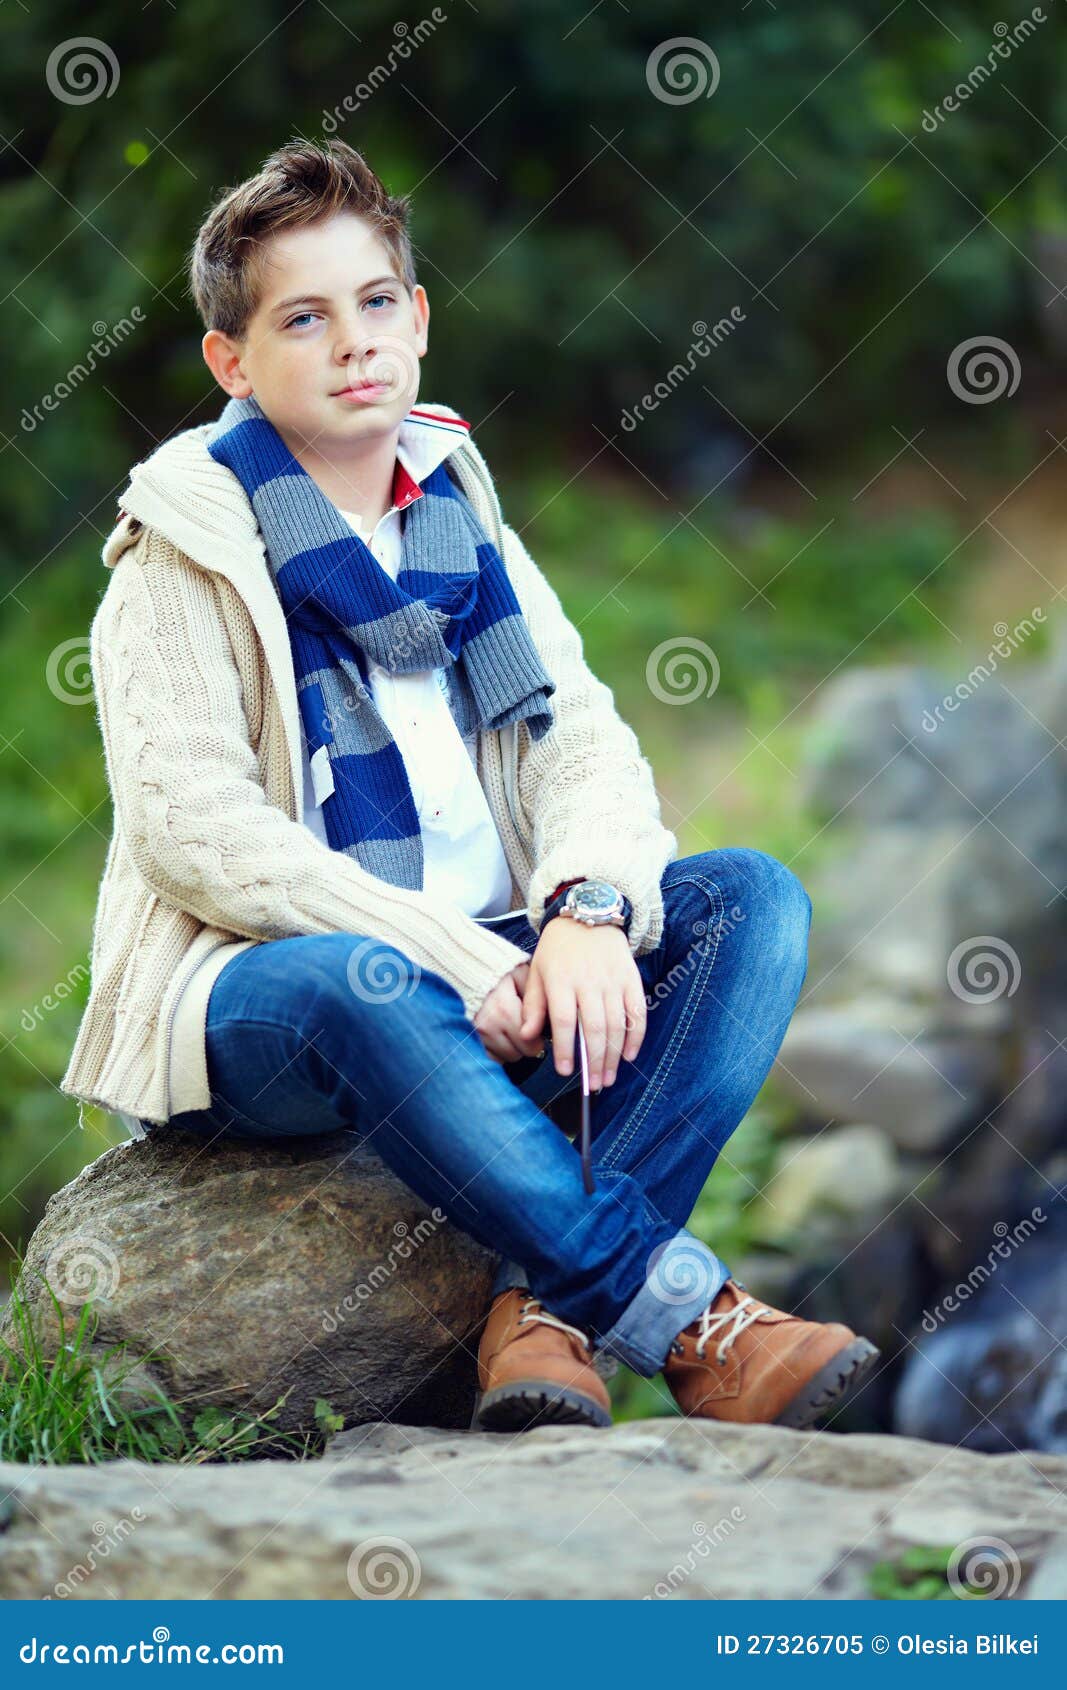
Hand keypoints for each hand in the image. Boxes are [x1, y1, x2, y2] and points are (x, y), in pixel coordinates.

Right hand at [472, 960, 545, 1064]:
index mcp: (504, 1010)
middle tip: (526, 1031)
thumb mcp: (521, 976)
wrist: (468, 970)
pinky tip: (501, 1037)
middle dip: (526, 1046)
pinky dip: (498, 1051)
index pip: (529, 1043)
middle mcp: (489, 1025)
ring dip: (512, 1049)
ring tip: (512, 1031)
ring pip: (504, 1058)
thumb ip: (535, 997)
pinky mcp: (469, 1039)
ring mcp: (477, 1034)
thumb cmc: (497, 973)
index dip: (538, 1040)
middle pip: (518, 1054)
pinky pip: (489, 1057)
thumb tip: (550, 1020)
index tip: (539, 1034)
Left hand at [519, 918, 646, 1089]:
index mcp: (561, 981)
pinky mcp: (631, 980)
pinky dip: (636, 1036)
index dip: (565, 1049)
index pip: (563, 1022)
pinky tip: (629, 1055)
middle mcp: (589, 982)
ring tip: (608, 1077)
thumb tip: (525, 1036)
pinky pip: (637, 1013)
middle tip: (593, 1085)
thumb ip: (533, 1005)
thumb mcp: (537, 971)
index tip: (564, 1071)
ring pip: (617, 1025)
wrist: (589, 916)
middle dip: (594, 1062)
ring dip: (614, 1056)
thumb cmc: (558, 949)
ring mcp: (613, 981)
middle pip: (594, 1029)